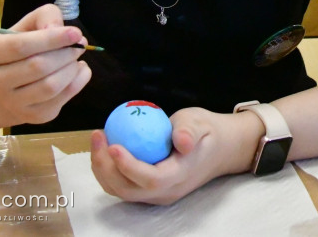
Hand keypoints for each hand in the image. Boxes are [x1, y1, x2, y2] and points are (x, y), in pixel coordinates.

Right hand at [0, 3, 91, 125]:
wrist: (10, 85)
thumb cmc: (21, 48)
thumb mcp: (28, 25)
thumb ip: (45, 17)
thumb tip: (61, 31)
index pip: (20, 46)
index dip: (52, 38)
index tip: (75, 32)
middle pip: (38, 66)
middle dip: (66, 53)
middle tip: (79, 44)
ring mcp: (12, 103)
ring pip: (51, 85)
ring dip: (72, 67)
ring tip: (75, 57)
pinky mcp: (33, 116)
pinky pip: (63, 98)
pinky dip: (79, 80)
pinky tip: (77, 70)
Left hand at [90, 106, 262, 204]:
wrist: (219, 149)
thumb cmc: (207, 132)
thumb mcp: (201, 122)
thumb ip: (189, 130)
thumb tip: (182, 141)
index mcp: (180, 176)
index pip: (151, 179)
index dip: (129, 166)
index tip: (114, 145)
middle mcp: (166, 191)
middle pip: (128, 190)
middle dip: (105, 167)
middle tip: (98, 136)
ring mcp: (156, 194)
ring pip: (121, 191)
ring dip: (103, 169)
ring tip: (98, 139)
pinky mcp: (149, 190)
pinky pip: (123, 185)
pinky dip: (109, 169)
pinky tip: (105, 146)